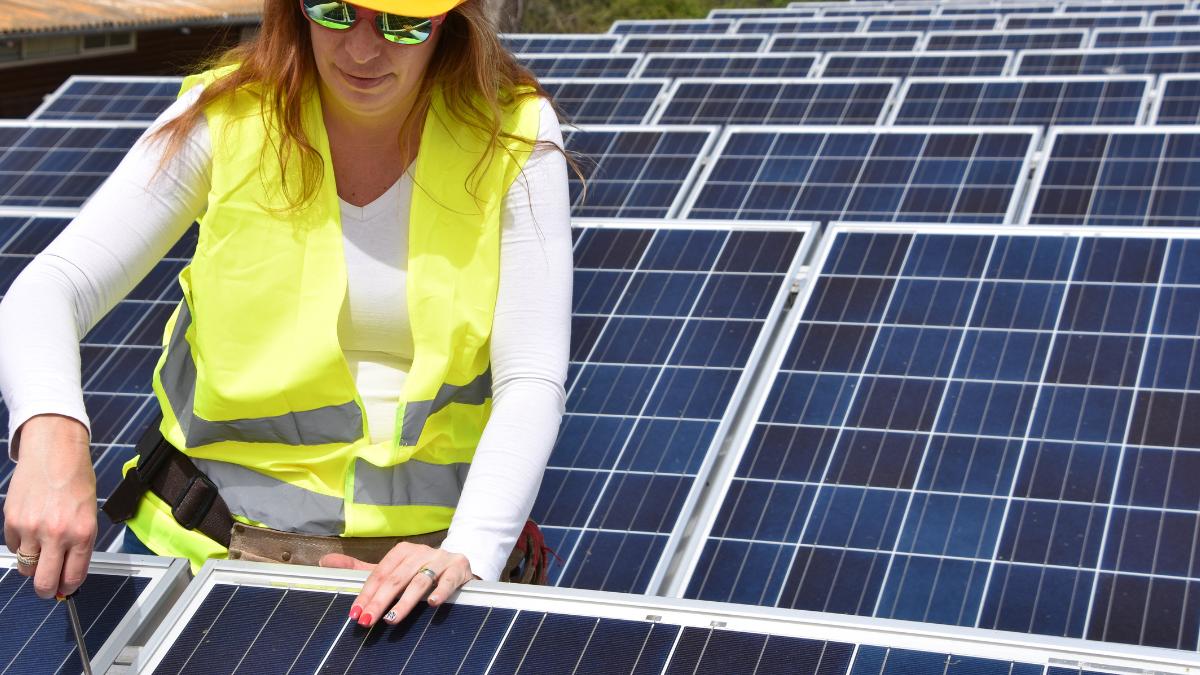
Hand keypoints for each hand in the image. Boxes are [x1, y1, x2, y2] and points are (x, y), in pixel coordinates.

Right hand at [3, 414, 95, 598]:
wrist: (55, 451)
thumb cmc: (76, 480)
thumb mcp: (89, 513)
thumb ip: (80, 542)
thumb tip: (70, 571)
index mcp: (82, 532)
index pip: (73, 576)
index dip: (68, 588)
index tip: (66, 589)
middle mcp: (56, 534)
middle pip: (44, 582)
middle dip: (47, 590)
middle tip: (48, 587)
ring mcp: (31, 528)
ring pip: (26, 567)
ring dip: (32, 566)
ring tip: (40, 553)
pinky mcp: (12, 521)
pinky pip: (14, 547)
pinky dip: (21, 546)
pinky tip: (30, 531)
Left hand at [319, 542, 478, 627]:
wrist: (459, 565)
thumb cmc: (421, 570)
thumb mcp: (392, 570)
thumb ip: (360, 569)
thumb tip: (324, 561)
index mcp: (402, 551)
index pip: (380, 573)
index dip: (366, 593)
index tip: (355, 613)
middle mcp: (421, 552)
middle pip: (396, 578)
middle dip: (380, 602)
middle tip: (367, 621)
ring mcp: (441, 559)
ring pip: (420, 580)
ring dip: (405, 601)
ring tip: (392, 618)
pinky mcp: (459, 568)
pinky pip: (448, 580)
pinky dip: (440, 591)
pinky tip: (431, 604)